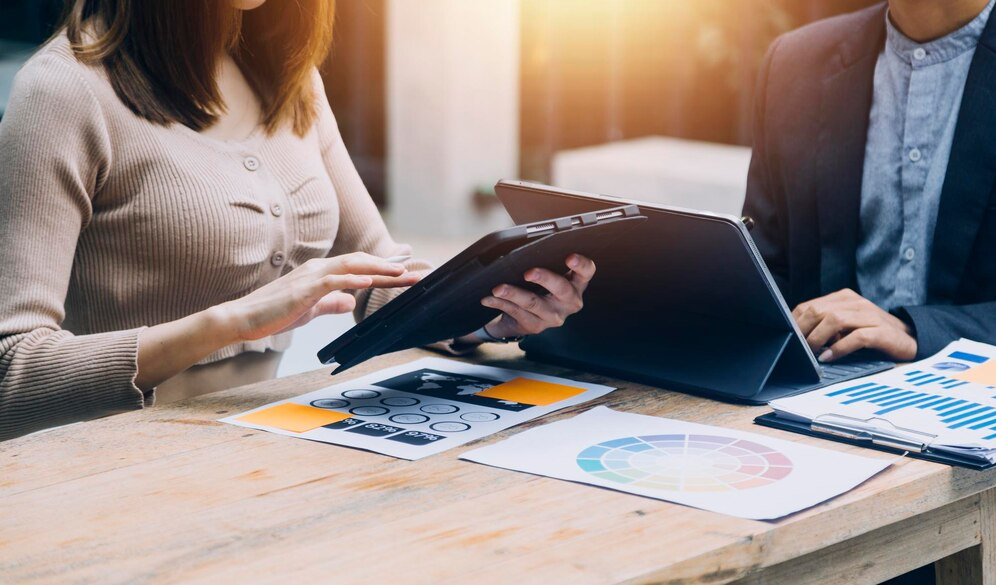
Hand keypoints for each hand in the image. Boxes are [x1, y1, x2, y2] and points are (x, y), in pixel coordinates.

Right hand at [219, 252, 420, 341]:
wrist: (244, 318)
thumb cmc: (274, 314)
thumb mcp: (310, 309)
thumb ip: (330, 303)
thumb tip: (350, 301)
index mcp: (322, 274)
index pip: (360, 268)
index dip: (385, 270)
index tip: (408, 273)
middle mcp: (319, 269)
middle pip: (362, 263)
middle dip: (390, 267)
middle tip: (416, 272)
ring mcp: (311, 277)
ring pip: (351, 267)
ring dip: (378, 269)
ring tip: (400, 273)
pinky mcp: (303, 290)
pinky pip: (332, 281)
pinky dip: (351, 279)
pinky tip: (368, 281)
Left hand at [478, 254, 595, 338]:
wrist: (523, 315)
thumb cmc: (537, 286)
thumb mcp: (546, 275)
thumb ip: (544, 262)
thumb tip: (522, 249)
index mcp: (576, 284)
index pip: (586, 272)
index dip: (582, 265)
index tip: (570, 258)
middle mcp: (569, 302)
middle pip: (562, 289)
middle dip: (545, 278)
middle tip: (528, 273)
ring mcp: (553, 317)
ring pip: (534, 303)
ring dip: (514, 294)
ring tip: (498, 288)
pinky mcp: (536, 326)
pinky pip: (517, 313)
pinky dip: (500, 303)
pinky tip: (489, 298)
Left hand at [792, 288, 916, 361]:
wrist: (910, 339)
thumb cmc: (872, 334)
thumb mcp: (845, 327)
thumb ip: (825, 327)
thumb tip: (797, 339)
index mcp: (844, 298)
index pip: (810, 306)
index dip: (794, 322)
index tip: (785, 338)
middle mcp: (855, 303)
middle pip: (818, 311)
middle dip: (802, 330)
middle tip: (795, 348)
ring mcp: (869, 315)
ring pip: (834, 320)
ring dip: (818, 338)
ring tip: (810, 353)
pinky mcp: (881, 331)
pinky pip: (856, 337)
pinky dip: (839, 348)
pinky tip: (828, 358)